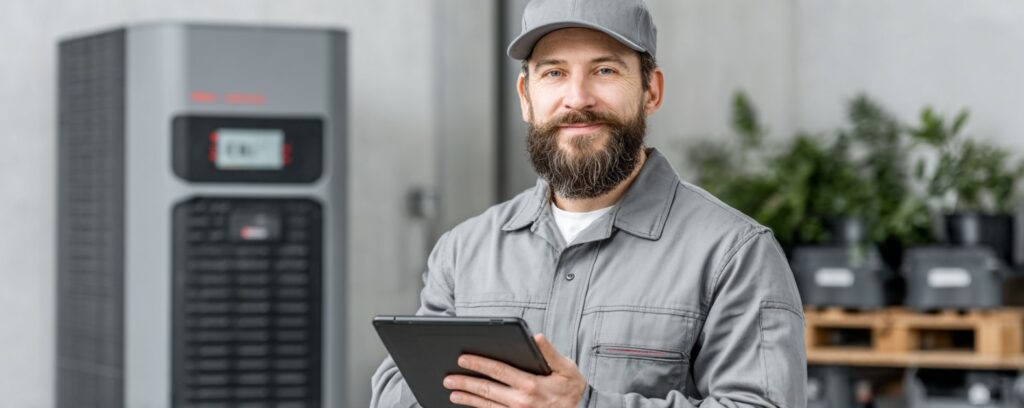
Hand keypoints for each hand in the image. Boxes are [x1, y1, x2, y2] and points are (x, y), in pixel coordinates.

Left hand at [443, 333, 586, 407]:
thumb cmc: (571, 388)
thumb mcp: (566, 368)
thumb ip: (550, 352)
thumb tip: (536, 336)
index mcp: (531, 384)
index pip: (499, 371)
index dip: (478, 363)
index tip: (462, 358)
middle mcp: (521, 401)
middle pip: (487, 389)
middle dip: (465, 382)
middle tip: (448, 377)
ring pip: (486, 404)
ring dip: (467, 398)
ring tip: (452, 392)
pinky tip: (468, 404)